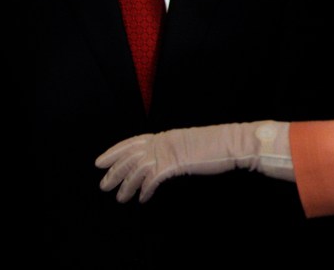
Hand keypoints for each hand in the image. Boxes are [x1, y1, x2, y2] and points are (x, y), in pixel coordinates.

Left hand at [96, 120, 292, 202]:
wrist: (233, 143)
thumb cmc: (218, 144)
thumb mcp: (192, 143)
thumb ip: (176, 149)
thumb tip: (166, 159)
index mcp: (167, 134)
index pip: (133, 141)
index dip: (115, 151)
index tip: (100, 161)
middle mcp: (164, 141)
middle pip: (130, 156)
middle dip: (114, 171)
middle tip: (104, 185)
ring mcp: (169, 152)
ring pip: (137, 169)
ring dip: (126, 185)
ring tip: (120, 198)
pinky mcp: (175, 164)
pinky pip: (153, 179)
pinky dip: (145, 190)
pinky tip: (142, 198)